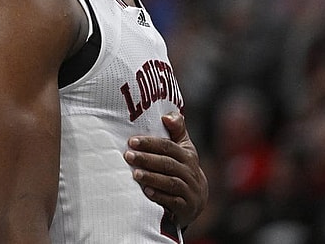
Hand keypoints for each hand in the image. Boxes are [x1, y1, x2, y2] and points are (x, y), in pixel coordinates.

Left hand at [124, 112, 207, 227]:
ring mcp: (189, 190)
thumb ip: (176, 129)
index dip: (150, 143)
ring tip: (135, 174)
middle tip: (128, 156)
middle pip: (168, 164)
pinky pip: (173, 201)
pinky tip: (146, 192)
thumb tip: (166, 116)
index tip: (132, 141)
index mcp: (187, 155)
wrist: (196, 199)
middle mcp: (190, 172)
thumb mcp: (183, 148)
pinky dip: (160, 196)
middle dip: (147, 159)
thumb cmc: (183, 168)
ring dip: (152, 177)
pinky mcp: (186, 207)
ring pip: (171, 182)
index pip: (168, 147)